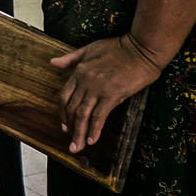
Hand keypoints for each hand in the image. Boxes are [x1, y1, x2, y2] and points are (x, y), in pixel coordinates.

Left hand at [51, 35, 164, 152]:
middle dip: (70, 127)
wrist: (142, 49)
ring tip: (77, 147)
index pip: (65, 96)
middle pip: (72, 108)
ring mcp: (98, 88)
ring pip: (83, 115)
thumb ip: (70, 58)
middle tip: (70, 141)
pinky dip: (94, 129)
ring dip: (79, 133)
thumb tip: (53, 63)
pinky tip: (92, 139)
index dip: (63, 112)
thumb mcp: (89, 48)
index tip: (64, 124)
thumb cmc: (119, 48)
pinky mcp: (113, 95)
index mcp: (79, 71)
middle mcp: (85, 81)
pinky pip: (99, 116)